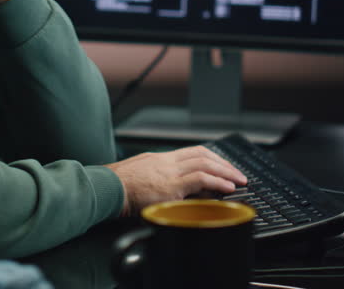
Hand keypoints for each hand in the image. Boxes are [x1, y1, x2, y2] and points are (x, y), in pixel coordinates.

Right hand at [105, 146, 247, 217]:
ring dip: (226, 172)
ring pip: (205, 164)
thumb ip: (155, 180)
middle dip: (224, 164)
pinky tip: (227, 188)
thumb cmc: (116, 188)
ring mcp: (169, 172)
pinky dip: (218, 182)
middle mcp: (166, 161)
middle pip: (202, 154)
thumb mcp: (138, 178)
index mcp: (159, 159)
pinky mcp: (170, 186)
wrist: (105, 189)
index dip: (211, 158)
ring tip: (238, 181)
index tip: (222, 166)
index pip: (192, 152)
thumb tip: (169, 190)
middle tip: (237, 174)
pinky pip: (201, 179)